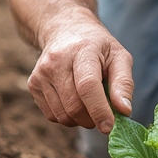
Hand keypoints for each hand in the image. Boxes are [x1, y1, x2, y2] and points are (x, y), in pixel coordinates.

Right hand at [27, 8, 133, 134]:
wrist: (64, 30)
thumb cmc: (98, 47)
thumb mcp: (119, 56)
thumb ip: (124, 83)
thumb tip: (125, 111)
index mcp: (82, 51)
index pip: (87, 86)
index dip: (99, 110)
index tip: (109, 128)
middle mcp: (57, 61)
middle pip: (74, 105)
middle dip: (93, 119)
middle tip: (105, 115)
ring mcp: (41, 73)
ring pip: (62, 115)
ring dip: (80, 120)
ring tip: (90, 104)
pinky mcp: (33, 85)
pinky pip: (52, 116)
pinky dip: (67, 117)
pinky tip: (74, 101)